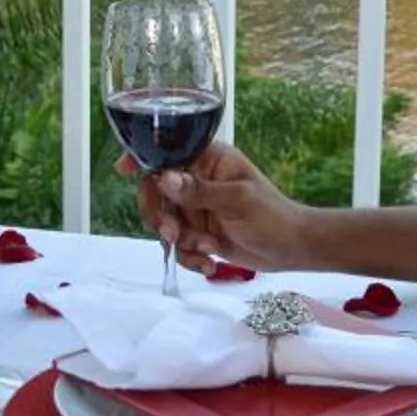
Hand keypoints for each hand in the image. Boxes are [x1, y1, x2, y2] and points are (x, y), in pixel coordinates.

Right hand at [119, 141, 310, 272]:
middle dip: (160, 216)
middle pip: (156, 192)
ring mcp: (195, 208)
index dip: (143, 157)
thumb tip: (165, 178)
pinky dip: (188, 257)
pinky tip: (209, 264)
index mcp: (208, 159)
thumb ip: (199, 191)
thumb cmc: (274, 216)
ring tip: (207, 250)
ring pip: (163, 222)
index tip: (123, 169)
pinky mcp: (197, 233)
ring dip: (180, 241)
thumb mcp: (238, 201)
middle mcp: (197, 180)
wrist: (293, 251)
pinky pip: (177, 245)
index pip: (168, 151)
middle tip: (172, 234)